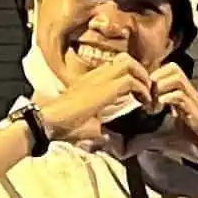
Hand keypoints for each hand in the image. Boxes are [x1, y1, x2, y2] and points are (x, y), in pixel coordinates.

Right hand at [34, 54, 153, 144]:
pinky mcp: (105, 89)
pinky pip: (131, 81)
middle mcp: (96, 75)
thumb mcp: (85, 121)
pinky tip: (143, 103)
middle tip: (147, 91)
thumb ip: (98, 124)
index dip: (132, 74)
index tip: (140, 92)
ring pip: (130, 64)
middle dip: (142, 72)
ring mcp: (100, 79)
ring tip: (147, 96)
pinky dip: (142, 91)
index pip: (117, 65)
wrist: (49, 120)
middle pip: (126, 59)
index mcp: (92, 80)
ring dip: (143, 78)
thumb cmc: (62, 123)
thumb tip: (106, 138)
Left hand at [144, 62, 197, 174]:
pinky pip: (180, 95)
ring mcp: (195, 101)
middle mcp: (190, 94)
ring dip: (159, 87)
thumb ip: (145, 139)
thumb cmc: (196, 145)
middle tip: (145, 98)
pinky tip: (158, 112)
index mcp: (182, 96)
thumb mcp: (163, 140)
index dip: (151, 79)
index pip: (166, 72)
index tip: (139, 96)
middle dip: (154, 80)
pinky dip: (165, 100)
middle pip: (172, 67)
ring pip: (176, 76)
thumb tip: (125, 147)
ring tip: (151, 104)